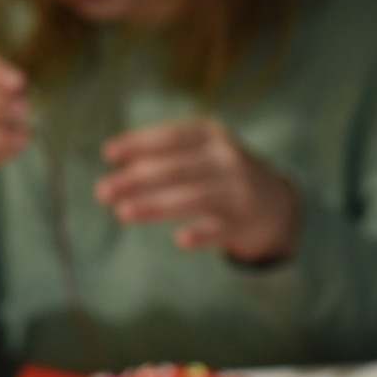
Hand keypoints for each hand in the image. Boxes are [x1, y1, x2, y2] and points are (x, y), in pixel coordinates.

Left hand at [96, 120, 299, 262]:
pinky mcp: (244, 221)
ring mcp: (238, 190)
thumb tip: (117, 162)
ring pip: (193, 197)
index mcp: (212, 135)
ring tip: (122, 213)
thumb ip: (166, 153)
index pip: (171, 137)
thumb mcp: (202, 151)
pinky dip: (201, 234)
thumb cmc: (220, 173)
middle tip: (102, 192)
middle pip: (176, 168)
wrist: (275, 202)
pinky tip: (180, 240)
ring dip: (155, 206)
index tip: (108, 155)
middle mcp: (227, 159)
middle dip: (136, 179)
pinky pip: (220, 230)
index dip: (139, 143)